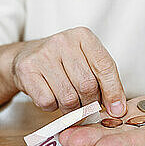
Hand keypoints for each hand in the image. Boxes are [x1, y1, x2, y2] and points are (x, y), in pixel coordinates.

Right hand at [8, 27, 126, 115]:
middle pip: (87, 85)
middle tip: (86, 108)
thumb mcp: (87, 62)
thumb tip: (117, 109)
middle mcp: (63, 41)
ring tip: (69, 103)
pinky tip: (51, 96)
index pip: (105, 67)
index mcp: (83, 36)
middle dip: (89, 104)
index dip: (113, 91)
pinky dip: (52, 107)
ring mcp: (43, 54)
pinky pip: (47, 101)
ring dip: (71, 109)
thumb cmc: (63, 62)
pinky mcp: (27, 69)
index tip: (116, 109)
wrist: (26, 55)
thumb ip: (104, 81)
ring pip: (68, 97)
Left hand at [59, 85, 144, 145]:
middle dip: (93, 140)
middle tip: (67, 142)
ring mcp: (136, 124)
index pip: (144, 141)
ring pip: (108, 127)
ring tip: (59, 132)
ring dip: (85, 130)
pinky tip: (70, 116)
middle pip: (118, 137)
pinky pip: (108, 115)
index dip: (123, 144)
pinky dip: (90, 117)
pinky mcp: (130, 113)